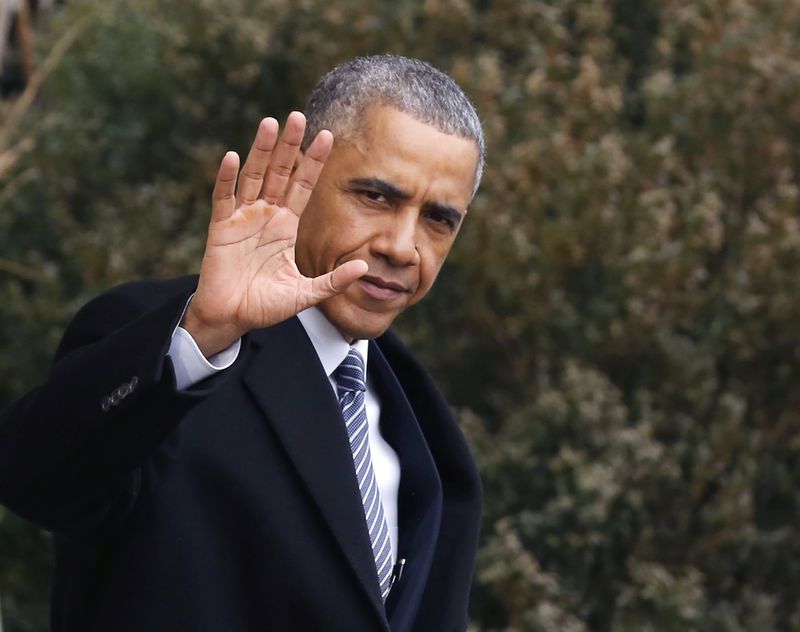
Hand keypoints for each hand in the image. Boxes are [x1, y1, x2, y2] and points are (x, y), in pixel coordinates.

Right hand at [182, 112, 367, 356]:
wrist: (232, 319)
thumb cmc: (266, 306)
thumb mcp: (305, 293)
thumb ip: (333, 281)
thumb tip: (364, 268)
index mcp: (286, 225)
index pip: (303, 186)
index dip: (313, 162)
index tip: (327, 136)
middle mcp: (266, 215)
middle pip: (279, 172)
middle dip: (289, 145)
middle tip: (298, 116)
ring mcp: (242, 219)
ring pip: (253, 176)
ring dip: (261, 151)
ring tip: (270, 124)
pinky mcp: (221, 228)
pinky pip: (224, 198)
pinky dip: (227, 178)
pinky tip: (232, 157)